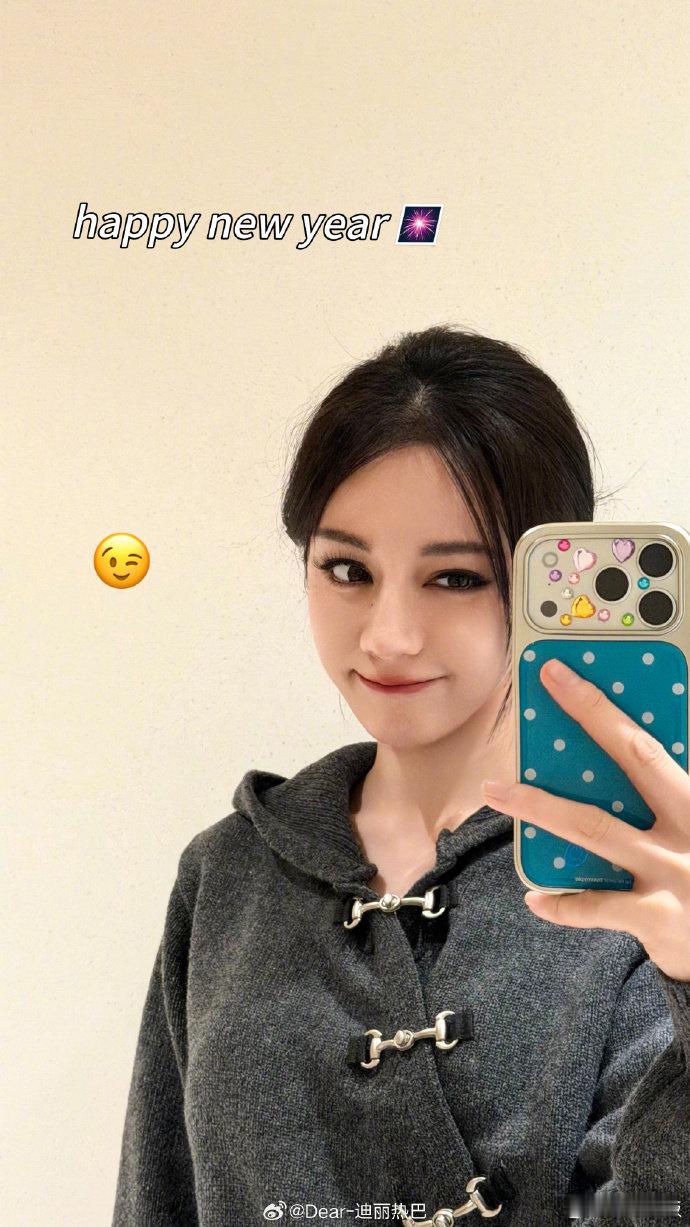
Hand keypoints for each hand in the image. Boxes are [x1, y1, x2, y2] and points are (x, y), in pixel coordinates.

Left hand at [481, 657, 689, 980]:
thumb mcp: (689, 822)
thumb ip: (664, 797)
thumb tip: (610, 755)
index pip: (650, 743)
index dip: (604, 706)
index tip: (563, 673)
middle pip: (636, 760)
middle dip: (589, 717)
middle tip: (546, 686)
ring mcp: (675, 872)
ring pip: (595, 829)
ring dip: (539, 807)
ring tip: (497, 790)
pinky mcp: (660, 918)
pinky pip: (596, 906)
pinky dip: (561, 903)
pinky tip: (537, 897)